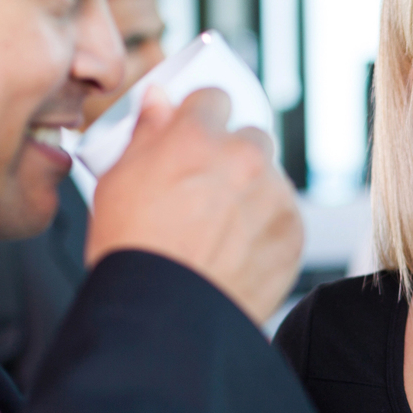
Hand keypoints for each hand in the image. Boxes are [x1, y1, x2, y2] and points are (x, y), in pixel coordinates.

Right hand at [86, 85, 302, 323]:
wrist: (162, 314)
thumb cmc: (132, 251)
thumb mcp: (118, 180)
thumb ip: (146, 133)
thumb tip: (158, 100)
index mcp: (198, 137)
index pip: (214, 98)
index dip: (202, 117)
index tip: (196, 134)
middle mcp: (244, 159)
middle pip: (250, 137)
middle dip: (232, 155)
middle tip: (205, 191)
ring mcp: (274, 197)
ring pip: (270, 179)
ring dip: (252, 193)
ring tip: (218, 231)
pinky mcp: (293, 235)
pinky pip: (284, 217)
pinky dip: (266, 230)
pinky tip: (236, 252)